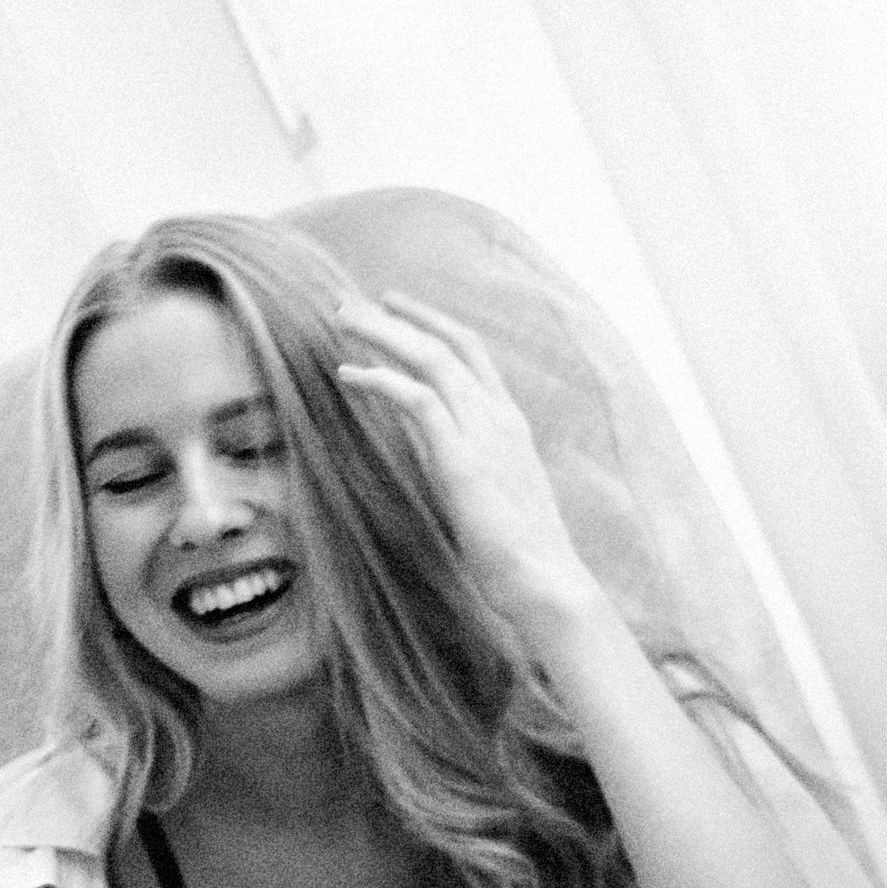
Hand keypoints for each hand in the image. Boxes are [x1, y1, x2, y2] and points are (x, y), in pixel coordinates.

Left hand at [335, 294, 596, 637]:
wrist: (545, 584)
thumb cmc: (517, 553)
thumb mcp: (483, 491)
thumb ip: (451, 452)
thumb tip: (415, 430)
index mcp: (510, 423)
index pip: (472, 353)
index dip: (432, 323)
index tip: (394, 307)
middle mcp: (500, 418)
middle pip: (449, 343)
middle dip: (398, 317)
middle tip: (350, 303)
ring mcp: (485, 434)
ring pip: (431, 359)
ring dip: (382, 333)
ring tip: (340, 318)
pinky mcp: (463, 460)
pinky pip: (418, 400)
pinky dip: (381, 379)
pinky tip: (349, 374)